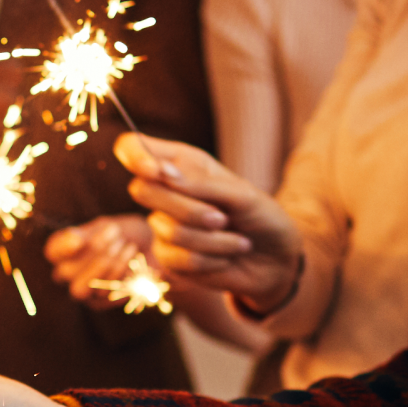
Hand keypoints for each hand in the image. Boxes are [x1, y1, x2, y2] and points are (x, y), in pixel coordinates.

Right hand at [45, 215, 153, 307]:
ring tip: (129, 246)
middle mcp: (67, 273)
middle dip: (94, 253)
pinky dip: (121, 275)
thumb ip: (88, 234)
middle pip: (66, 272)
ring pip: (81, 288)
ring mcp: (82, 290)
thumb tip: (73, 240)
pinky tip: (133, 259)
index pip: (53, 252)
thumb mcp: (106, 227)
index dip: (63, 248)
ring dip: (108, 266)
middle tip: (117, 236)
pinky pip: (104, 295)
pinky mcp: (99, 303)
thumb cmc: (126, 234)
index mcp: (64, 250)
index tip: (79, 240)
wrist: (153, 250)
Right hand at [116, 133, 305, 312]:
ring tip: (239, 241)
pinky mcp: (169, 258)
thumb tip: (163, 174)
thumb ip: (202, 183)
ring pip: (167, 229)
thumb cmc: (261, 217)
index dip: (135, 156)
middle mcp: (167, 192)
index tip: (158, 172)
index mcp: (181, 164)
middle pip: (141, 190)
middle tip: (222, 218)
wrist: (276, 259)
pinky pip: (177, 258)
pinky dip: (211, 259)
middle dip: (187, 208)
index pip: (131, 147)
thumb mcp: (241, 194)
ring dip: (211, 239)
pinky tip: (228, 258)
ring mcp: (164, 226)